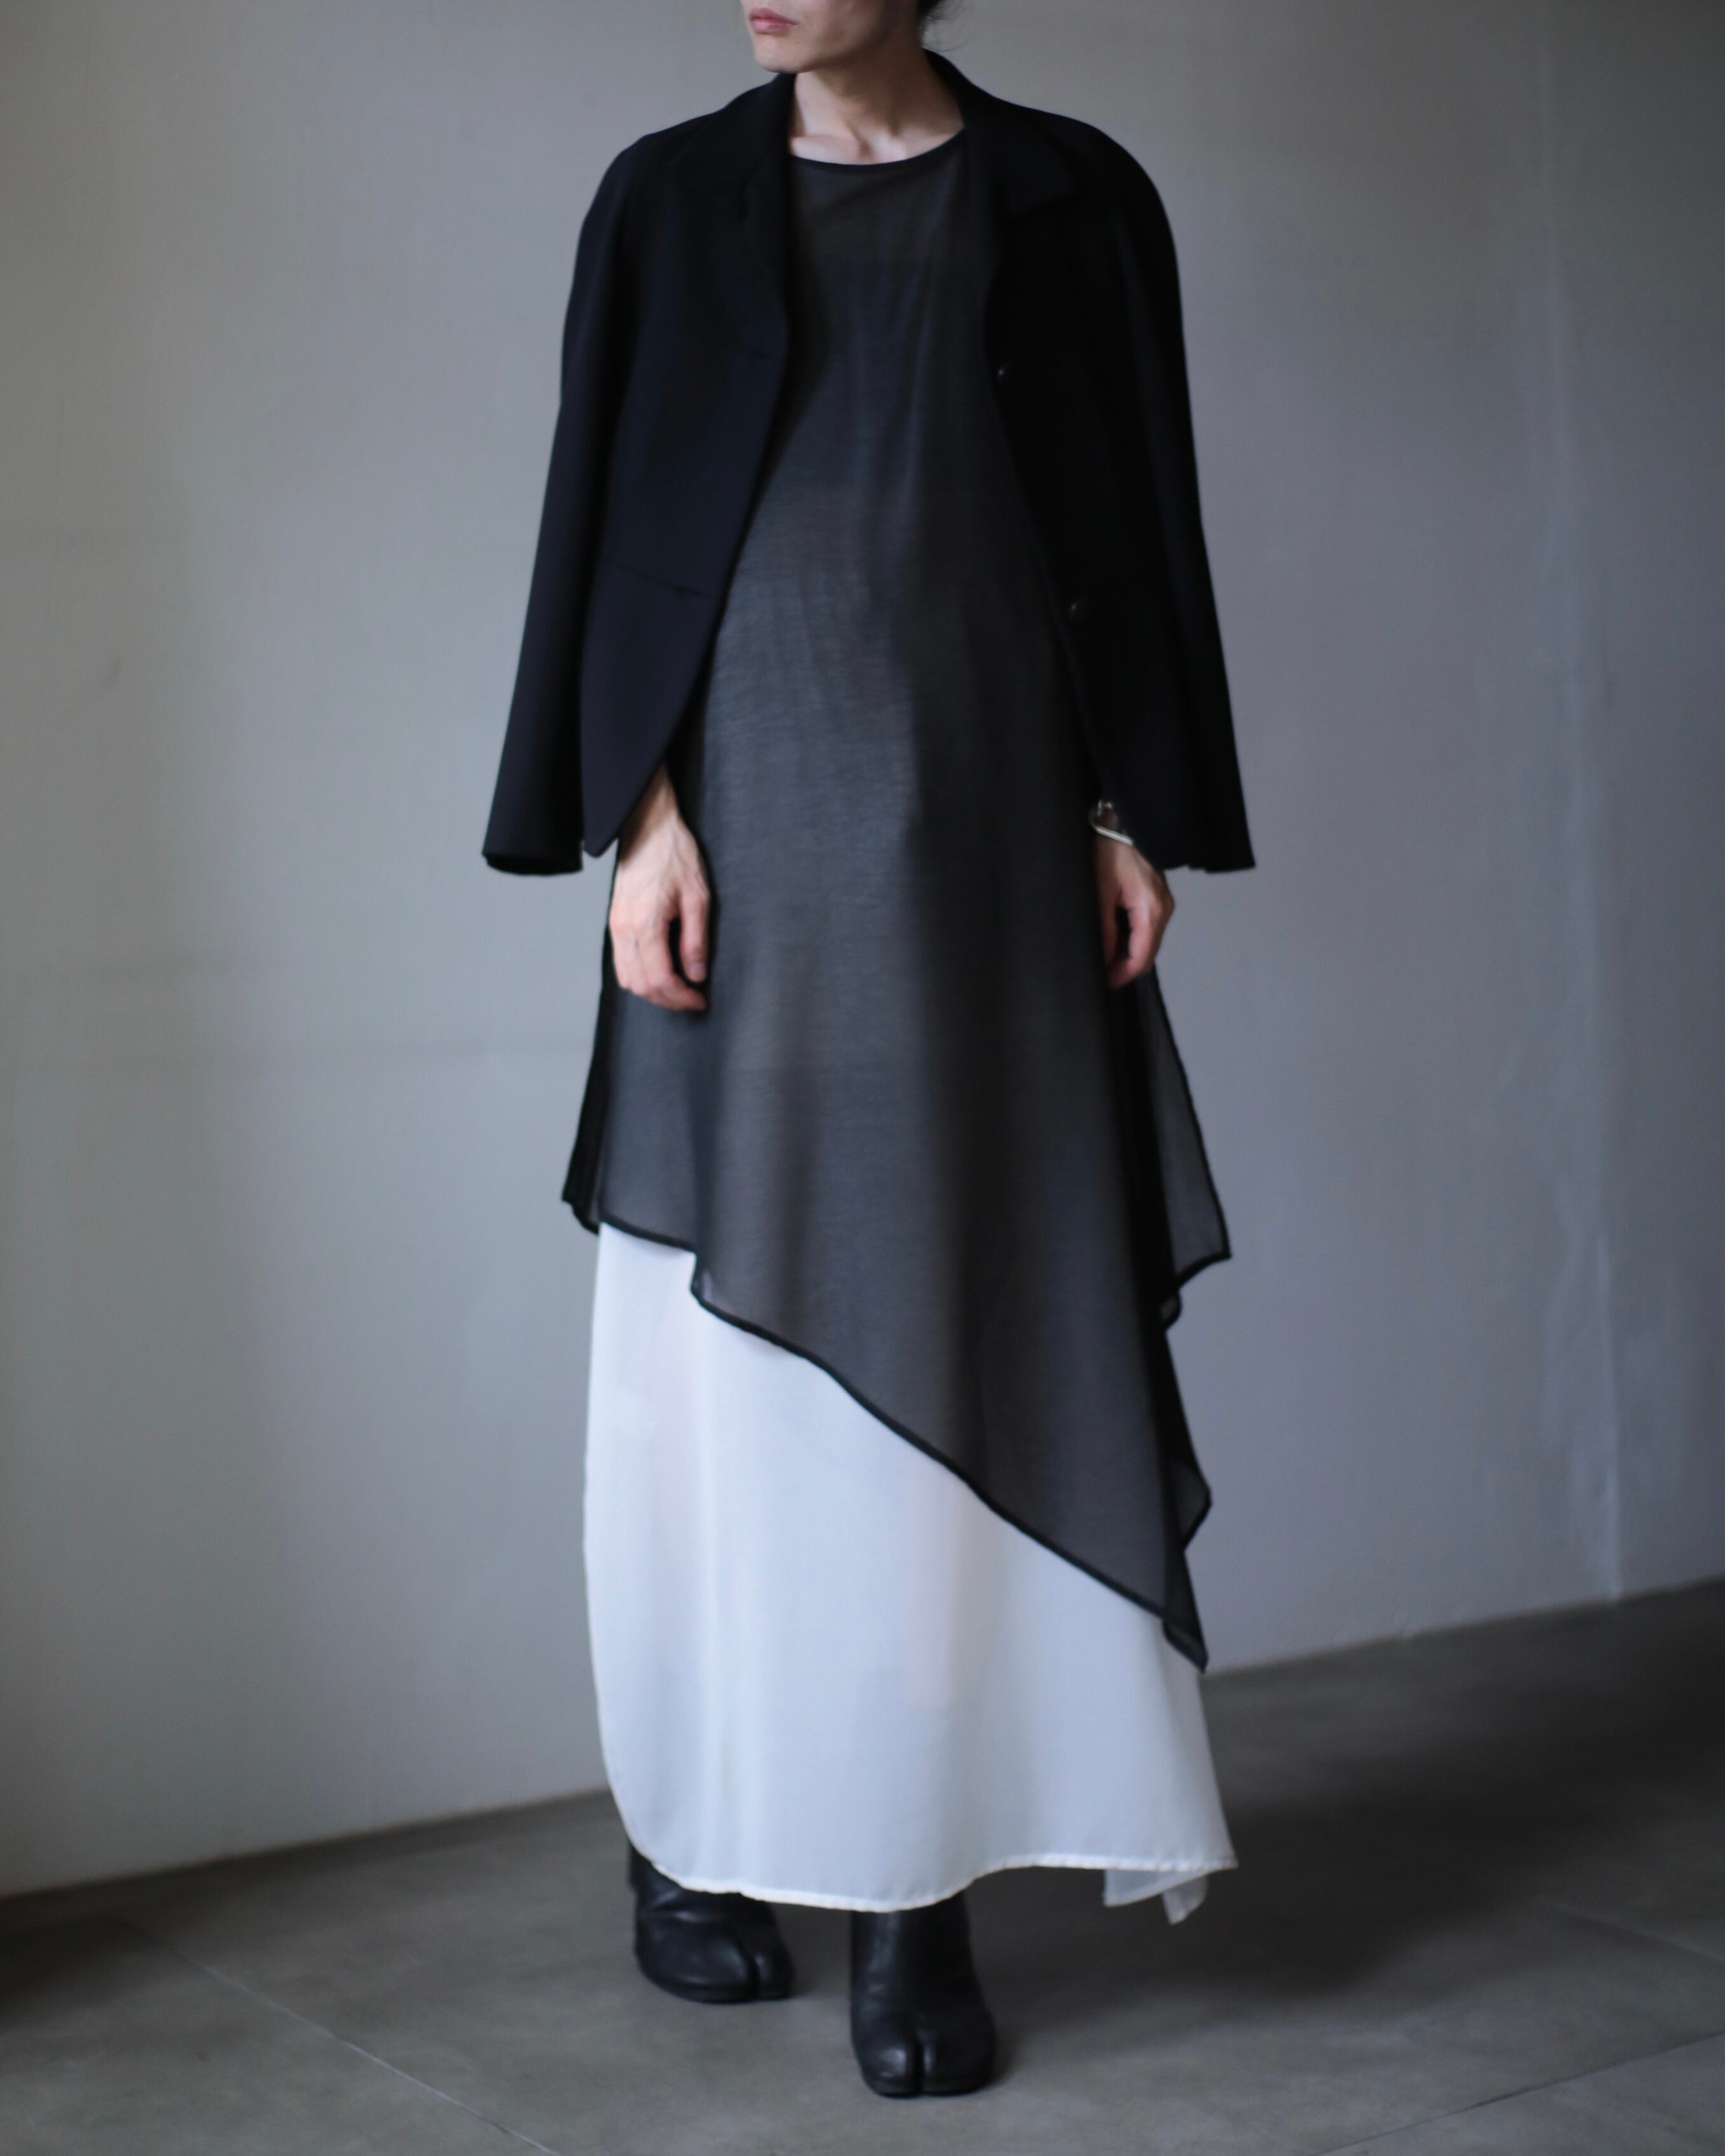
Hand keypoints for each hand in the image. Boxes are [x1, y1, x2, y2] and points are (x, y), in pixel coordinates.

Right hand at [609, 763, 709, 1011]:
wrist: (648, 828)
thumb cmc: (675, 855)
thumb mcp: (698, 897)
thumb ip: (696, 940)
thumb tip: (697, 974)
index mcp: (646, 924)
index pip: (660, 978)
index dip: (681, 997)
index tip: (700, 1000)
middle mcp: (624, 929)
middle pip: (640, 985)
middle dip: (667, 1000)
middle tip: (692, 999)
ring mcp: (615, 926)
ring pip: (627, 978)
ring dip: (652, 991)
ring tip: (678, 989)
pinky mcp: (614, 922)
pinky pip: (621, 962)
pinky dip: (639, 976)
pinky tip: (660, 972)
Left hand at [1095, 834, 1173, 986]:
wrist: (1124, 822)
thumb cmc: (1110, 852)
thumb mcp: (1100, 891)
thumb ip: (1104, 929)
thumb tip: (1102, 959)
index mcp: (1151, 910)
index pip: (1141, 958)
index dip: (1121, 975)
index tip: (1101, 982)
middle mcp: (1163, 910)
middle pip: (1147, 954)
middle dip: (1124, 968)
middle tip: (1099, 974)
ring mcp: (1163, 904)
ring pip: (1148, 943)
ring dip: (1127, 954)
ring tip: (1102, 959)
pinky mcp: (1158, 898)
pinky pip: (1147, 928)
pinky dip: (1132, 940)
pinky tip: (1113, 941)